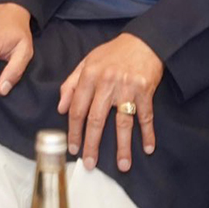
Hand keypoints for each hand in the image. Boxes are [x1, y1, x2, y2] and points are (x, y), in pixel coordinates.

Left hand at [57, 33, 162, 172]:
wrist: (143, 41)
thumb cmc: (112, 54)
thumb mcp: (86, 63)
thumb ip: (71, 84)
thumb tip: (61, 108)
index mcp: (89, 76)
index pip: (77, 108)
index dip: (74, 130)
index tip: (73, 148)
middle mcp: (107, 83)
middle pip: (97, 119)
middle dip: (92, 144)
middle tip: (89, 163)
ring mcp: (127, 88)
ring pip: (123, 122)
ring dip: (122, 146)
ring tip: (122, 166)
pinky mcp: (145, 91)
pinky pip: (146, 116)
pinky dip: (148, 133)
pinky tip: (148, 148)